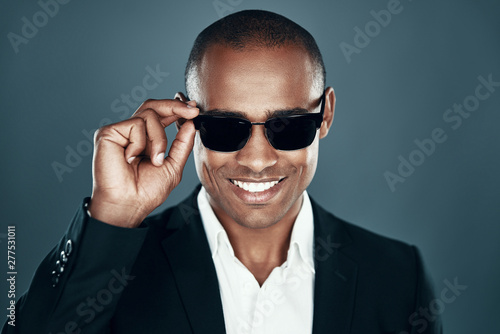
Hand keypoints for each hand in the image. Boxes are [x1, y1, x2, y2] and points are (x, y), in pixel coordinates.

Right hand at [87, 99, 198, 227]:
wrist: (129, 204)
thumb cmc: (146, 191)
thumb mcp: (173, 165)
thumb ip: (182, 143)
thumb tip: (191, 122)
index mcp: (146, 139)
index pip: (161, 115)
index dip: (177, 108)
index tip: (195, 108)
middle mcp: (132, 132)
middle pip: (153, 105)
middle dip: (175, 106)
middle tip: (192, 111)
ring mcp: (120, 131)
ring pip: (149, 115)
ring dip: (159, 139)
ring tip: (154, 160)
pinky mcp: (108, 132)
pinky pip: (135, 124)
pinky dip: (140, 143)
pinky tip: (131, 159)